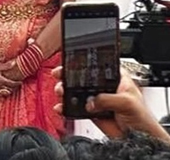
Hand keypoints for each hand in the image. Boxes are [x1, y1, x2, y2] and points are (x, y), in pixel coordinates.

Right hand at [0, 61, 21, 95]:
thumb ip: (6, 65)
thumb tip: (14, 62)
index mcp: (0, 80)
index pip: (12, 84)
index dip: (17, 83)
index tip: (21, 82)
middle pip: (9, 89)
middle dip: (14, 88)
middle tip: (17, 85)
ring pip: (4, 93)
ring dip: (9, 91)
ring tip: (11, 88)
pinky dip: (2, 94)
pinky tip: (4, 91)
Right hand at [53, 66, 169, 140]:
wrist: (139, 140)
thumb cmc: (142, 118)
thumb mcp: (127, 102)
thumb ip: (108, 98)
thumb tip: (91, 101)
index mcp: (115, 79)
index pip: (97, 67)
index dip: (83, 64)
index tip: (70, 63)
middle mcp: (104, 87)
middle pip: (82, 77)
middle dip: (68, 76)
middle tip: (60, 76)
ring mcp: (96, 100)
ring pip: (75, 92)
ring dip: (65, 91)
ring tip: (61, 92)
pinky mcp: (90, 112)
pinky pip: (74, 107)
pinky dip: (66, 107)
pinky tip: (62, 106)